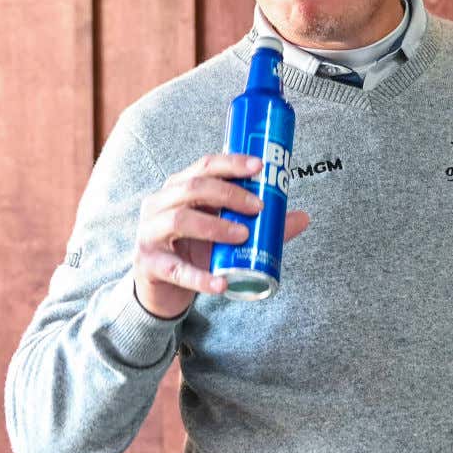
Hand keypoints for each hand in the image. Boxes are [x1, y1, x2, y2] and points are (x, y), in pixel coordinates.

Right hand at [132, 152, 310, 317]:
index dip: (232, 163)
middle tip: (259, 208)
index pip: (205, 166)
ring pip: (181, 219)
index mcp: (178, 188)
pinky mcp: (149, 265)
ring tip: (243, 236)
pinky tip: (221, 284)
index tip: (260, 167)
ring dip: (216, 225)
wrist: (160, 289)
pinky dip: (200, 277)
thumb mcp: (224, 235)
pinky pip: (176, 270)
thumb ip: (260, 227)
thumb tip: (302, 218)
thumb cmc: (193, 250)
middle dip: (229, 194)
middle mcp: (159, 204)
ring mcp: (150, 233)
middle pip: (193, 188)